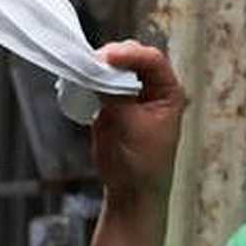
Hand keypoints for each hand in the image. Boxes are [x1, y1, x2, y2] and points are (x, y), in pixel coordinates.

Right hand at [91, 40, 187, 205]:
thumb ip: (116, 98)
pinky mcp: (110, 103)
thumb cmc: (142, 163)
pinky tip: (77, 82)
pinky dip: (88, 80)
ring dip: (98, 67)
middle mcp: (151, 88)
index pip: (152, 60)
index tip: (107, 57)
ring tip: (82, 71)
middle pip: (132, 58)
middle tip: (91, 63)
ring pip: (113, 68)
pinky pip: (98, 84)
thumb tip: (98, 70)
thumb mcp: (131, 127)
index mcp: (167, 91)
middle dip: (112, 58)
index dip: (130, 54)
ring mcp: (130, 94)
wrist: (130, 190)